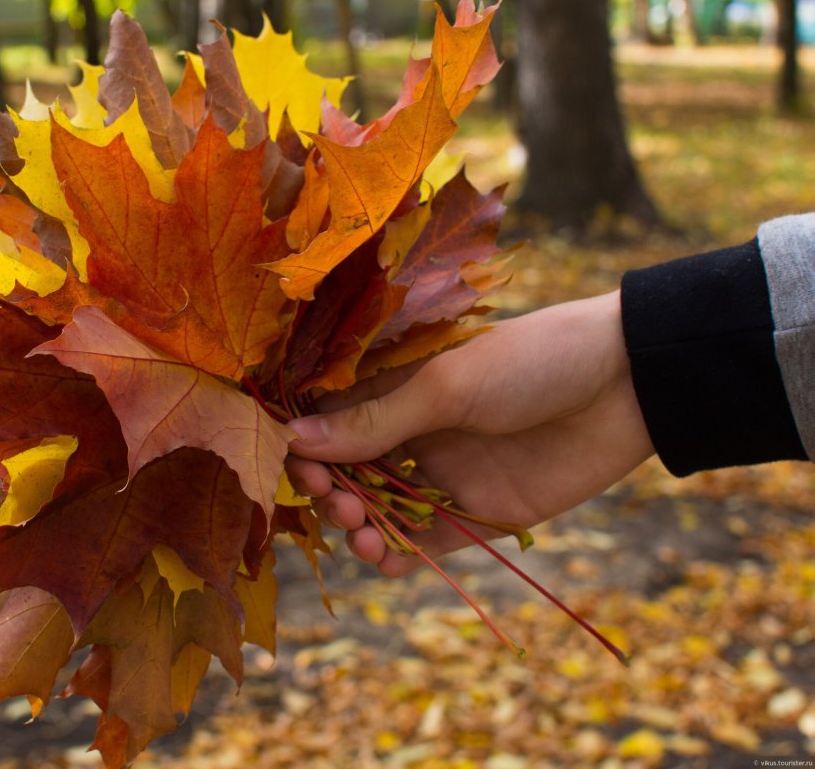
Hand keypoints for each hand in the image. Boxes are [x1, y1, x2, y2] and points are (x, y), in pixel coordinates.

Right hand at [285, 290, 654, 575]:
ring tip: (360, 530)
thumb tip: (294, 440)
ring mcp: (446, 474)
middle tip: (334, 498)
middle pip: (351, 471)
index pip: (333, 420)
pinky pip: (428, 543)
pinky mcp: (480, 513)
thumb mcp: (447, 386)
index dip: (308, 446)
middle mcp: (415, 432)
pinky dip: (401, 556)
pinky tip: (386, 560)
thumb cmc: (531, 361)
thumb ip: (375, 421)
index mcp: (400, 387)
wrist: (628, 383)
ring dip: (360, 525)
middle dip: (332, 489)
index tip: (293, 465)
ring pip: (383, 511)